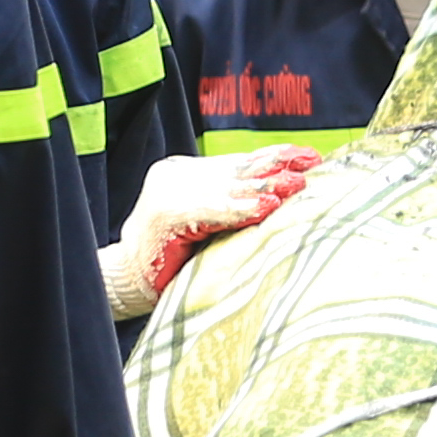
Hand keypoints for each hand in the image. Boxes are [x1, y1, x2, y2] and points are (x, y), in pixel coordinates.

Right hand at [105, 146, 320, 315]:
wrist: (126, 281)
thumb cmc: (173, 260)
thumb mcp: (208, 223)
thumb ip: (233, 205)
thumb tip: (286, 197)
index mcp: (185, 171)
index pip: (236, 161)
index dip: (273, 157)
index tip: (308, 154)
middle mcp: (175, 175)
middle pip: (235, 170)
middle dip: (276, 167)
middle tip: (311, 164)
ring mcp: (167, 192)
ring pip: (225, 188)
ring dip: (265, 188)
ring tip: (295, 185)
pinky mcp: (164, 215)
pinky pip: (210, 211)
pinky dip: (240, 211)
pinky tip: (266, 209)